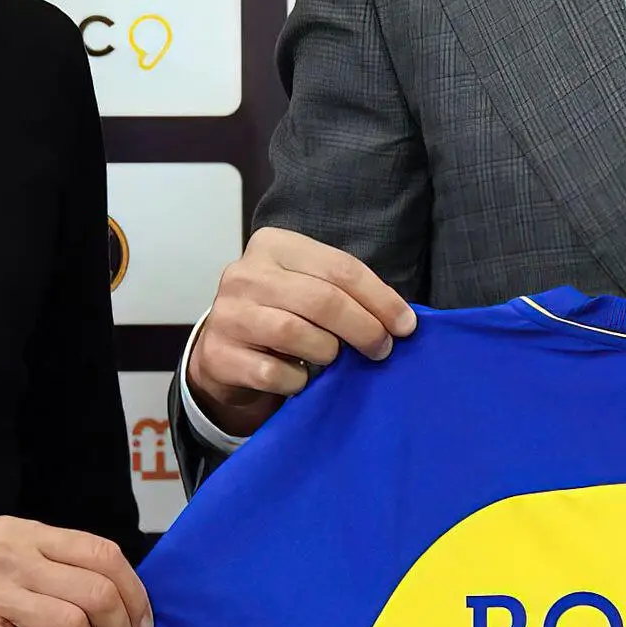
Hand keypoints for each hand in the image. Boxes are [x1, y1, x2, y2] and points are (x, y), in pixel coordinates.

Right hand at [185, 229, 415, 436]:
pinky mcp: (219, 355)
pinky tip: (301, 378)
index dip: (380, 298)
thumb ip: (346, 293)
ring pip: (296, 333)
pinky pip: (274, 372)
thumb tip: (401, 320)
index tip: (406, 325)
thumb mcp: (308, 288)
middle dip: (363, 328)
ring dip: (328, 352)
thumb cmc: (280, 314)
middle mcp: (245, 274)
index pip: (340, 268)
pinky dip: (298, 380)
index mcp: (274, 246)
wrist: (225, 351)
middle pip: (322, 299)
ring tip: (334, 359)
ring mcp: (228, 314)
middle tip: (382, 348)